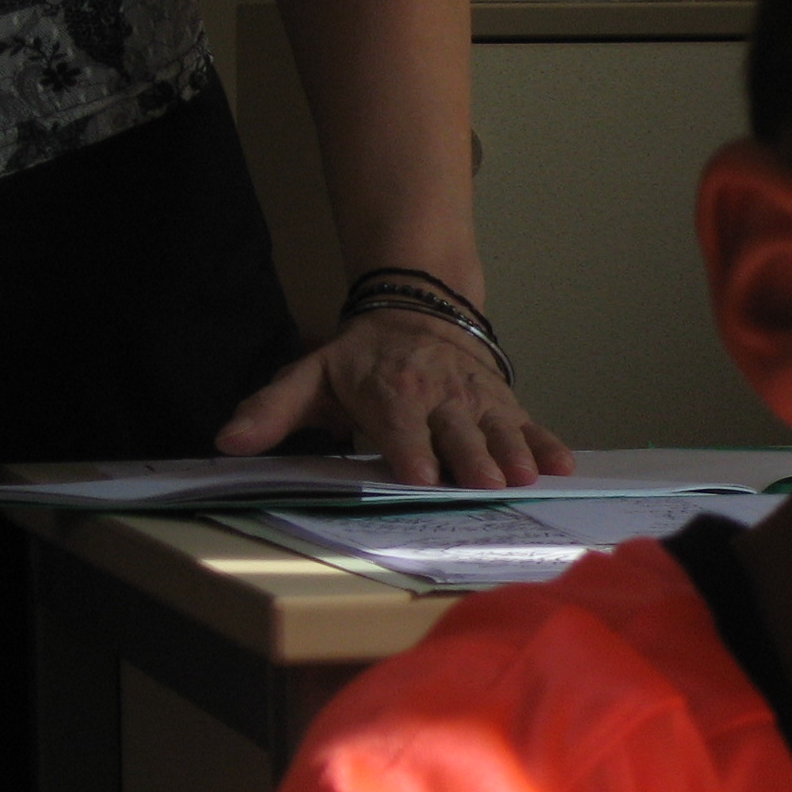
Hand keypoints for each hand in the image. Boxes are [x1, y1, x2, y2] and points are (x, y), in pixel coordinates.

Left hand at [217, 306, 575, 488]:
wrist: (419, 307)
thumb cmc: (362, 357)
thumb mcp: (310, 374)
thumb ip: (272, 409)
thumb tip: (229, 441)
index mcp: (391, 393)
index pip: (401, 426)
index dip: (411, 451)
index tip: (421, 476)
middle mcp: (438, 397)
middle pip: (457, 434)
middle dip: (470, 458)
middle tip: (484, 483)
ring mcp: (477, 401)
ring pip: (497, 429)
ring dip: (512, 453)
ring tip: (526, 477)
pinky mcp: (504, 402)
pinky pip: (529, 423)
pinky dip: (547, 442)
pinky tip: (563, 464)